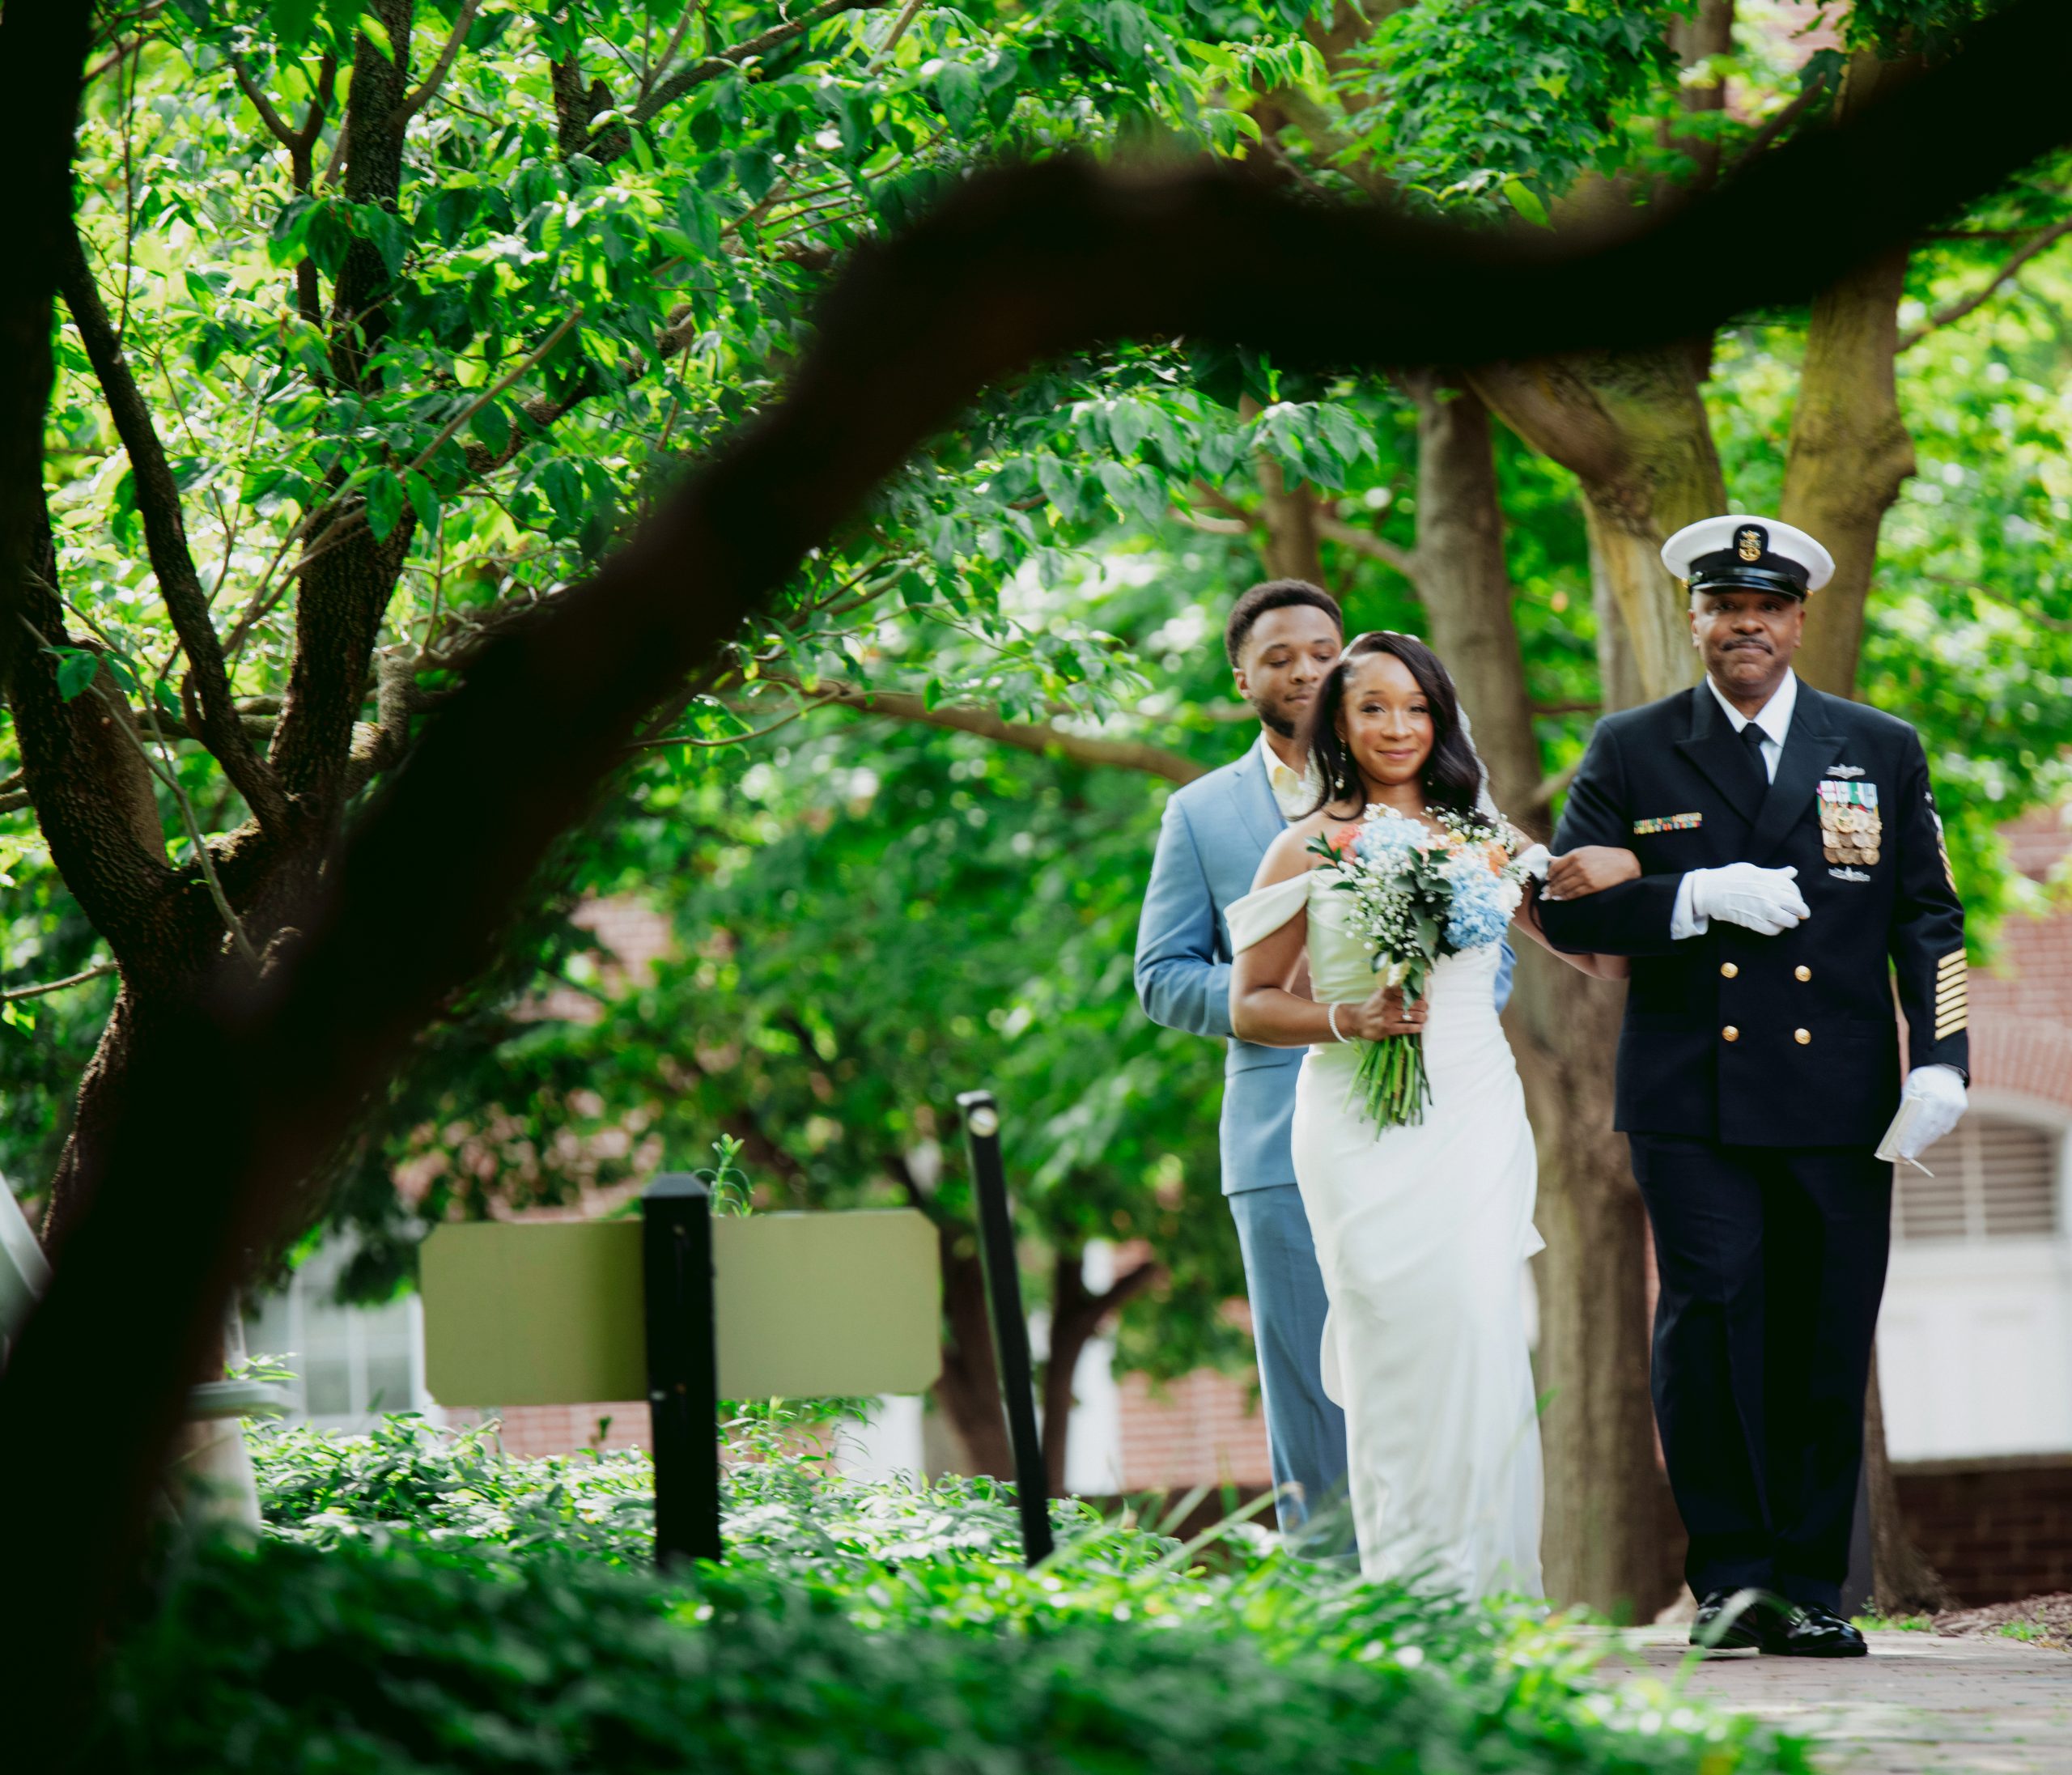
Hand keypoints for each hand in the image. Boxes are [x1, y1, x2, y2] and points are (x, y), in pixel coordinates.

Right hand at [1336, 983, 1427, 1040]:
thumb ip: (1394, 988)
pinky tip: (1420, 1027)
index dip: (1420, 993)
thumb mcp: (1381, 992)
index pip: (1409, 990)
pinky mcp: (1389, 1028)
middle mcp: (1390, 1003)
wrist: (1357, 1020)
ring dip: (1422, 1017)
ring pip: (1413, 1015)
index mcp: (1388, 992)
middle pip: (1414, 1003)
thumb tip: (1410, 983)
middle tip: (1425, 1008)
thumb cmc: (1372, 1006)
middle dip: (1424, 1006)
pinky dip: (1416, 1027)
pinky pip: (1407, 1027)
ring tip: (1424, 1018)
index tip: (1424, 996)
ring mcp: (1389, 1016)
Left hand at [1544, 845, 1641, 901]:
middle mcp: (1579, 866)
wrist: (1625, 863)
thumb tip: (1548, 860)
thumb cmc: (1604, 856)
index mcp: (1576, 855)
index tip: (1547, 880)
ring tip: (1549, 896)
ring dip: (1555, 893)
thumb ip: (1566, 857)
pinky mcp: (1592, 887)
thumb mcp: (1585, 851)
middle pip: (1559, 879)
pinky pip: (1574, 893)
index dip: (1549, 875)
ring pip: (1564, 887)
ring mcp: (1585, 877)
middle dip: (1550, 886)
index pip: (1556, 867)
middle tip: (1544, 892)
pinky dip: (1565, 897)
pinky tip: (1560, 898)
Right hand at [1688, 863, 1809, 935]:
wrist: (1710, 890)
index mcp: (1770, 880)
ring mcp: (1763, 909)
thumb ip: (1774, 874)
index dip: (1798, 896)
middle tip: (1801, 914)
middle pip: (1797, 906)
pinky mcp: (1754, 922)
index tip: (1796, 900)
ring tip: (1788, 921)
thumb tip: (1792, 872)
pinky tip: (1774, 926)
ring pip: (1789, 920)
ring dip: (1791, 922)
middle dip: (1801, 911)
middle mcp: (1770, 894)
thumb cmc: (1729, 877)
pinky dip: (1777, 929)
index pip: (1794, 890)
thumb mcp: (1753, 870)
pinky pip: (1773, 930)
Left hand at [1897, 1064, 1967, 1158]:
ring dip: (1927, 1140)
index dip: (1913, 1140)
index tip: (1904, 1153)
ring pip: (1940, 1130)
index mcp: (1933, 1097)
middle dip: (1919, 1144)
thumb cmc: (1922, 1078)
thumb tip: (1901, 1133)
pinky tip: (1926, 1138)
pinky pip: (1947, 1124)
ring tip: (1915, 1148)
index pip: (1921, 1124)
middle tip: (1908, 1155)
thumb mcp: (1910, 1090)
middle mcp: (1948, 1103)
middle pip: (1932, 1130)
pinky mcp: (1961, 1107)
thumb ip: (1907, 1110)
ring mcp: (1957, 1106)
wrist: (1944, 1066)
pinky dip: (1936, 1132)